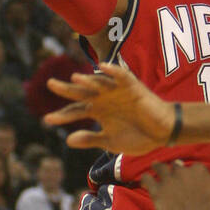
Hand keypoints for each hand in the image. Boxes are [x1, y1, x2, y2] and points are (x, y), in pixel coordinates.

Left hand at [45, 62, 174, 152]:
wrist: (163, 132)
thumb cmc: (138, 136)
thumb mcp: (110, 141)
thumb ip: (90, 139)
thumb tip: (68, 140)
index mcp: (97, 111)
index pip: (75, 111)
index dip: (62, 116)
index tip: (46, 120)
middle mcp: (104, 99)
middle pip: (81, 92)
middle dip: (66, 89)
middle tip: (50, 84)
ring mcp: (117, 91)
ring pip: (98, 83)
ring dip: (87, 80)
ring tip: (74, 78)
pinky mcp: (132, 87)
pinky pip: (121, 76)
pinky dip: (112, 70)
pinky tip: (101, 67)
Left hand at [143, 161, 209, 209]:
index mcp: (199, 171)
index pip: (195, 167)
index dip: (192, 172)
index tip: (192, 178)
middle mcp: (183, 172)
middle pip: (176, 166)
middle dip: (175, 168)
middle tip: (173, 173)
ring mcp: (169, 181)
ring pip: (160, 168)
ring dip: (158, 167)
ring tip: (155, 167)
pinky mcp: (157, 192)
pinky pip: (147, 179)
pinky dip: (145, 179)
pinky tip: (144, 181)